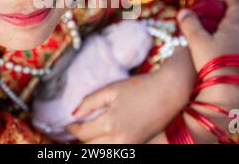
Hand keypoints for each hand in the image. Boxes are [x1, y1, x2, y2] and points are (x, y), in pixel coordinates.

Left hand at [66, 47, 195, 143]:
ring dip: (95, 143)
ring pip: (103, 151)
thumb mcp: (112, 90)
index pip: (82, 134)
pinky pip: (116, 150)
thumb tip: (73, 114)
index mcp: (110, 124)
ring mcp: (130, 144)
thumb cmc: (141, 87)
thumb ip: (90, 102)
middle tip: (77, 129)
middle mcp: (119, 139)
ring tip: (91, 132)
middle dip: (82, 139)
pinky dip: (108, 145)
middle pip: (91, 147)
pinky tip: (106, 135)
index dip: (72, 130)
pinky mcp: (139, 145)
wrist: (170, 92)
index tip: (68, 125)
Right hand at [177, 0, 238, 71]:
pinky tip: (227, 61)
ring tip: (227, 43)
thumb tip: (183, 11)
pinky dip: (238, 56)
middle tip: (234, 22)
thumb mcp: (196, 40)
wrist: (227, 90)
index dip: (232, 0)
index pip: (237, 9)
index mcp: (233, 29)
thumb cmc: (212, 61)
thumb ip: (190, 24)